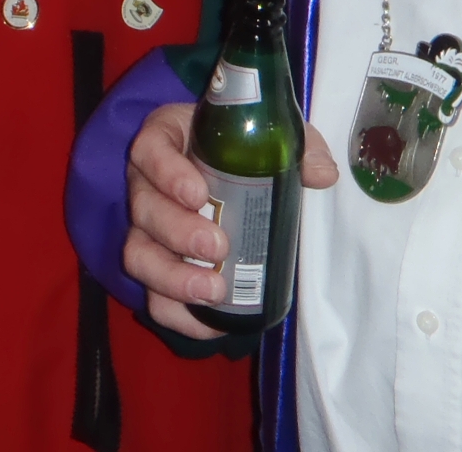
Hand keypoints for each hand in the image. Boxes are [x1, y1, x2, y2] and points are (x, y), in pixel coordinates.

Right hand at [123, 103, 340, 338]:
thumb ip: (298, 147)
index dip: (166, 173)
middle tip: (219, 247)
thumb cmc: (244, 148)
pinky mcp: (158, 269)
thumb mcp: (272, 136)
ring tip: (214, 290)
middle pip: (144, 209)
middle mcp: (147, 185)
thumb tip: (322, 175)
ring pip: (139, 255)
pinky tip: (209, 324)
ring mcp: (147, 230)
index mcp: (167, 141)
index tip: (199, 193)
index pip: (150, 150)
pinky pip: (153, 297)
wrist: (234, 173)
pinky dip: (178, 314)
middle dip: (178, 233)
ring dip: (173, 278)